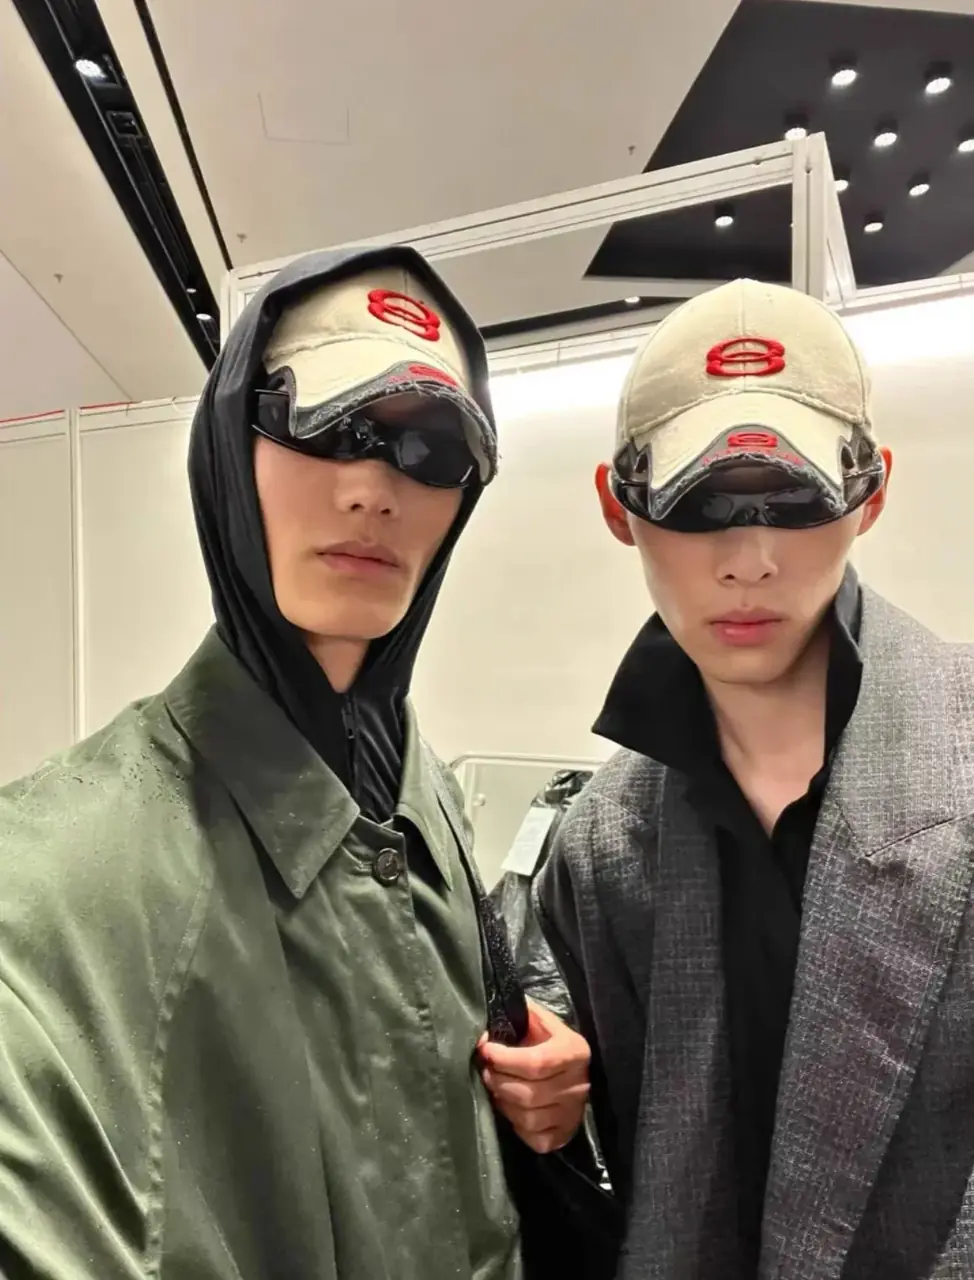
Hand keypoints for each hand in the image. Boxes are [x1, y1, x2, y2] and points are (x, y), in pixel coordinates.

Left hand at [478, 999, 590, 1153]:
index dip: (506, 1059)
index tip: (486, 1050)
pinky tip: (513, 1110)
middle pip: (528, 1093)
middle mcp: (578, 1085)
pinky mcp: (566, 1135)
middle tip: (487, 1070)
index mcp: (574, 1052)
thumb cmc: (550, 1041)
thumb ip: (520, 1017)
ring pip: (529, 1118)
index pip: (537, 1062)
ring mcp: (573, 1113)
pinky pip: (536, 1139)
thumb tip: (488, 1028)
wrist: (575, 1069)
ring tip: (496, 1088)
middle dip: (499, 1081)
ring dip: (504, 1103)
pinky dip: (518, 1126)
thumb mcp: (541, 1021)